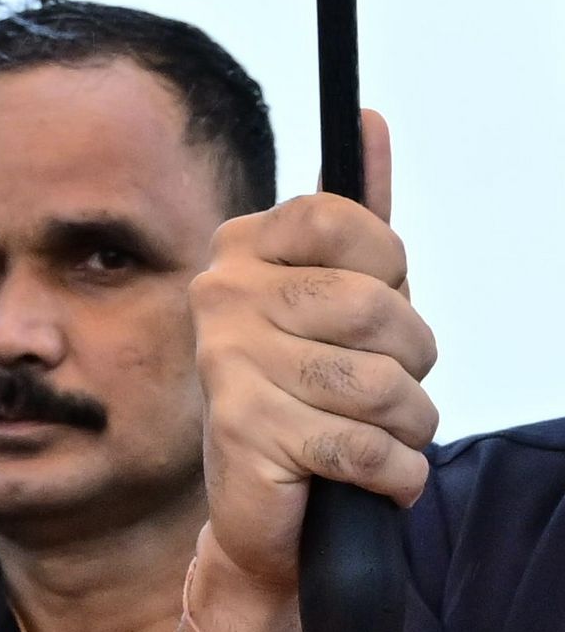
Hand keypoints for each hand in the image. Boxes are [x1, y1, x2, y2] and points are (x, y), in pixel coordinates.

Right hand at [189, 111, 437, 617]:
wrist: (264, 511)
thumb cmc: (308, 392)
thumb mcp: (340, 296)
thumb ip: (357, 217)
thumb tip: (368, 120)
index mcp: (241, 251)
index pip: (346, 222)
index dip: (390, 273)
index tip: (372, 312)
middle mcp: (219, 300)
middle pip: (373, 307)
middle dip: (410, 360)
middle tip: (387, 388)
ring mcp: (227, 368)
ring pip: (377, 384)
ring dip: (407, 423)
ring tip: (384, 437)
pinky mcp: (246, 436)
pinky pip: (364, 445)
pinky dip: (393, 472)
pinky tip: (377, 476)